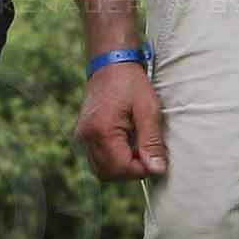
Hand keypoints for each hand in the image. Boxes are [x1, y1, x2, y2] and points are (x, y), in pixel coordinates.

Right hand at [74, 59, 166, 180]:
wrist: (111, 64)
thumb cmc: (131, 83)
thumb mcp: (148, 109)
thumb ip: (152, 141)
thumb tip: (156, 170)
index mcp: (101, 130)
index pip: (121, 168)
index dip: (142, 170)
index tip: (156, 159)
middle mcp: (86, 137)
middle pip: (109, 174)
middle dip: (131, 171)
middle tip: (148, 153)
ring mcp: (82, 137)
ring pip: (102, 170)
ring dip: (122, 167)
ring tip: (138, 147)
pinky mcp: (84, 136)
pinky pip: (98, 160)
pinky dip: (114, 160)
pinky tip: (127, 144)